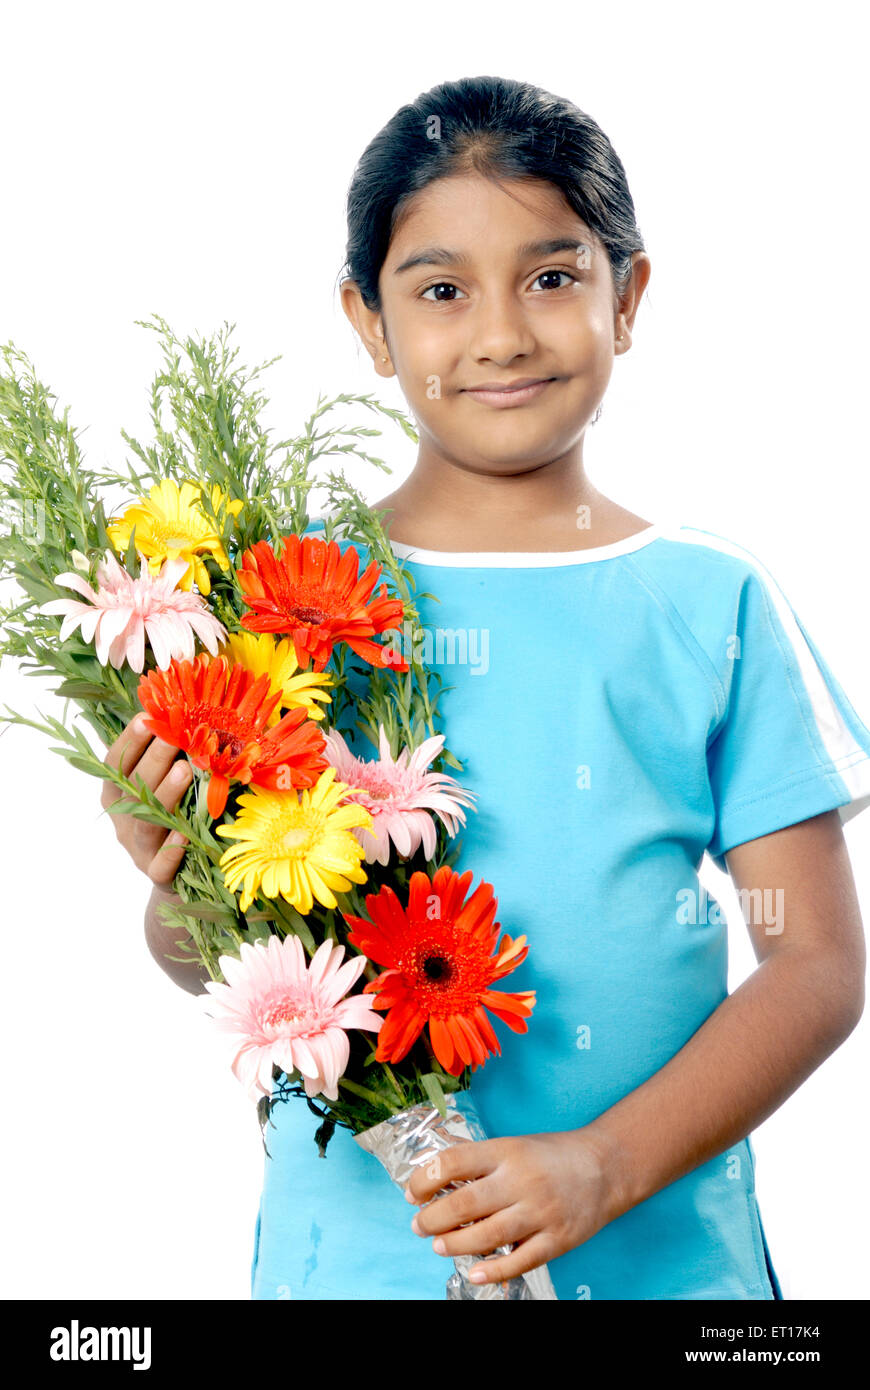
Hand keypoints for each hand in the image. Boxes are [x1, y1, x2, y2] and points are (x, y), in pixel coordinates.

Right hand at [100, 713, 192, 886]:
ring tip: (184, 770)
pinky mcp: (158, 876)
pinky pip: (161, 866)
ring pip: (146, 823)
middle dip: (153, 758)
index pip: (116, 764)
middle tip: (173, 734)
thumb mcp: (161, 785)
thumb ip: (162, 755)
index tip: (146, 715)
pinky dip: (171, 851)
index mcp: (117, 795)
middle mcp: (123, 821)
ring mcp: (138, 850)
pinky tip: (186, 834)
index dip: (129, 740)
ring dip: (164, 795)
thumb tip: (172, 710)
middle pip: (133, 788)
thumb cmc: (172, 818)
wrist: (181, 876)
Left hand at [404, 1127, 619, 1285]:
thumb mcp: (513, 1146)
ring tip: (438, 1245)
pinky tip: (474, 1272)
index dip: (425, 1179)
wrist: (605, 1167)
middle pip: (465, 1204)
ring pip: (487, 1236)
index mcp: (506, 1152)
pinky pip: (520, 1260)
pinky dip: (494, 1270)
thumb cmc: (551, 1156)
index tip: (412, 1193)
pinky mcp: (557, 1239)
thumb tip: (435, 1181)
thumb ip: (479, 1162)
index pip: (454, 1162)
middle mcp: (521, 1180)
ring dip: (455, 1244)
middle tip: (418, 1226)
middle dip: (432, 1218)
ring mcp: (541, 1212)